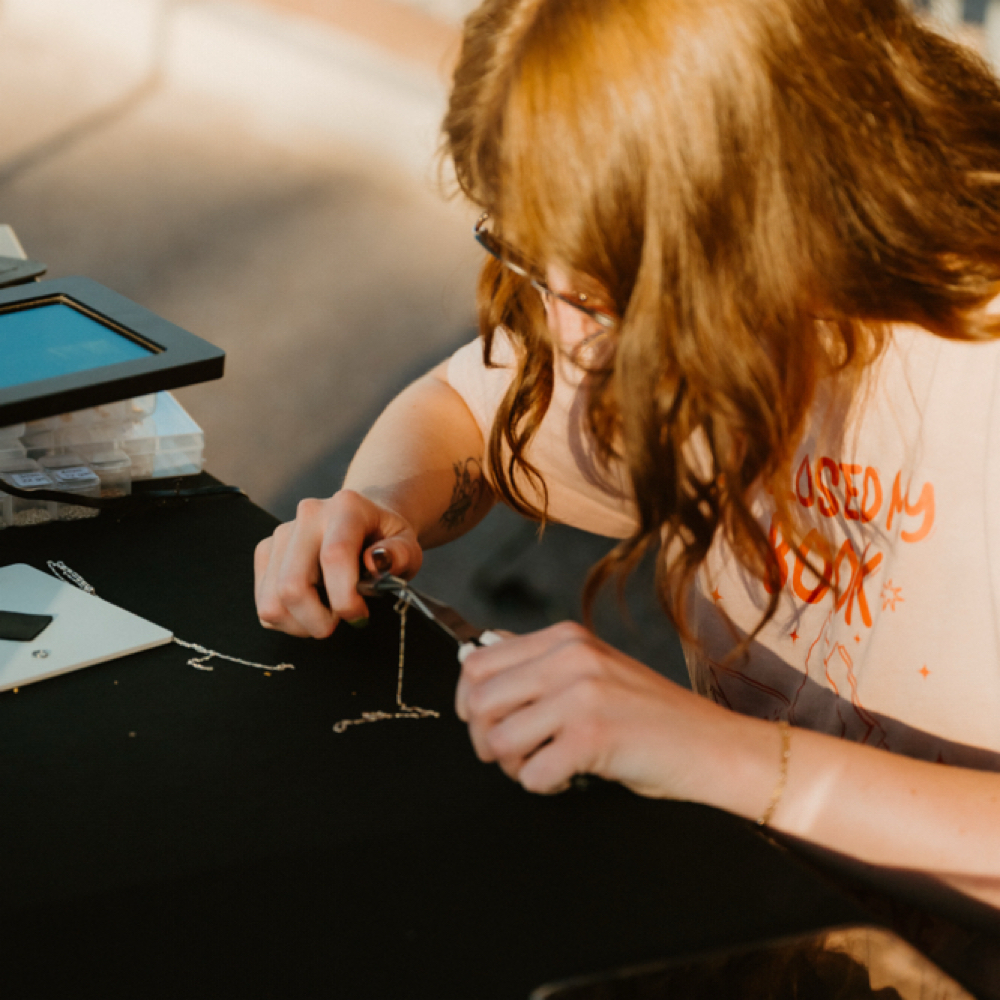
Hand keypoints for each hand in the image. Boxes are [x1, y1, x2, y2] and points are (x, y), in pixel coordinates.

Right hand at [254, 489, 421, 637]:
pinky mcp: (266, 551)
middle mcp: (308, 514)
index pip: (334, 556)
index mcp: (347, 507)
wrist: (365, 524)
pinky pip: (263, 603)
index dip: (345, 598)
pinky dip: (287, 621)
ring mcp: (281, 533)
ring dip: (300, 625)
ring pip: (272, 601)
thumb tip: (374, 561)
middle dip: (317, 621)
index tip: (360, 617)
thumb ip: (399, 555)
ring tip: (326, 617)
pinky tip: (311, 609)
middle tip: (341, 622)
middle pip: (292, 585)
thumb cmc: (387, 540)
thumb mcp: (408, 547)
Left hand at [455, 621, 730, 798]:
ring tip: (547, 766)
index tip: (486, 724)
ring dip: (514, 766)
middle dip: (485, 740)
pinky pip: (531, 774)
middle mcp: (569, 656)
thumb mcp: (592, 670)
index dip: (469, 702)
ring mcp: (581, 694)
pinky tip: (570, 778)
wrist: (712, 745)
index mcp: (564, 637)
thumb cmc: (649, 716)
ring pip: (498, 739)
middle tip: (516, 755)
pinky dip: (543, 786)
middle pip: (479, 701)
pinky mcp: (592, 735)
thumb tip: (474, 658)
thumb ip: (538, 663)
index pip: (477, 661)